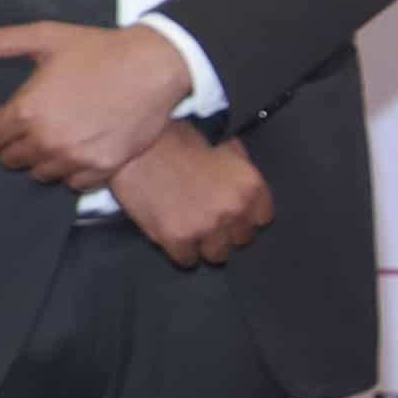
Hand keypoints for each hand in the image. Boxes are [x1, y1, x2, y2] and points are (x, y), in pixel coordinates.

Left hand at [0, 17, 196, 185]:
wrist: (153, 66)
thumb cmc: (99, 50)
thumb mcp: (44, 37)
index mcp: (27, 110)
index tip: (5, 124)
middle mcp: (47, 139)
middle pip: (12, 160)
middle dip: (16, 146)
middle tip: (33, 129)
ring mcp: (76, 157)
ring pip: (40, 175)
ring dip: (42, 161)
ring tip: (55, 140)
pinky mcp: (103, 167)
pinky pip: (73, 184)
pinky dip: (72, 171)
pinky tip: (79, 150)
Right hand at [104, 129, 266, 270]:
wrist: (135, 146)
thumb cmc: (176, 138)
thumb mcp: (222, 144)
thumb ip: (240, 170)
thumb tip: (245, 186)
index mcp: (249, 186)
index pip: (262, 218)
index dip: (245, 215)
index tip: (232, 211)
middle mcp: (234, 210)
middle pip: (241, 239)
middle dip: (227, 230)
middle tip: (209, 219)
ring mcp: (206, 228)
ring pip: (218, 255)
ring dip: (207, 245)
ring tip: (192, 231)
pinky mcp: (177, 240)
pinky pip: (188, 260)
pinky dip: (182, 251)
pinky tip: (175, 237)